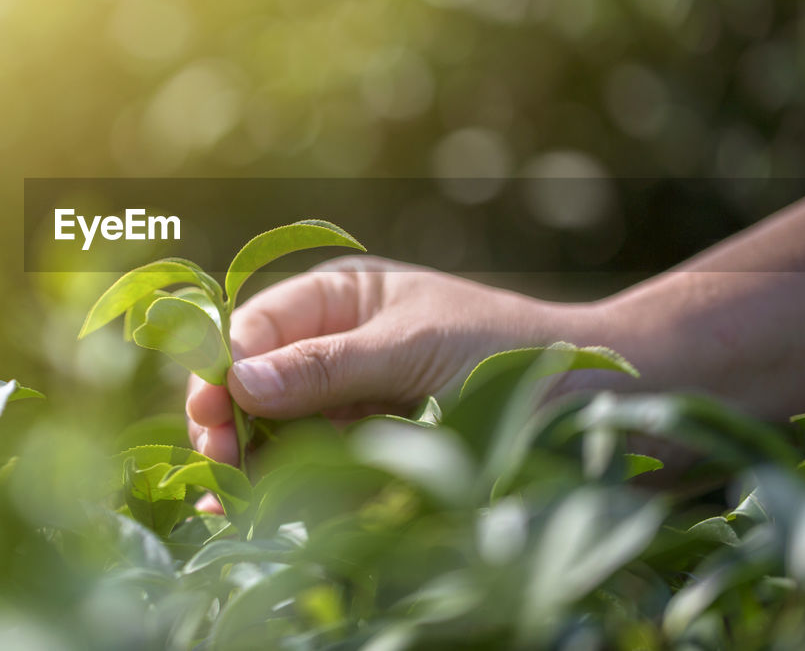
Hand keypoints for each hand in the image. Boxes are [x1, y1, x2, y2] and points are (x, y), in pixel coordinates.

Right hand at [187, 256, 594, 465]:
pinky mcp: (371, 449)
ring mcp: (352, 400)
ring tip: (227, 493)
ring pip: (279, 428)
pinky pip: (315, 464)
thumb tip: (239, 380)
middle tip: (217, 457)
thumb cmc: (505, 348)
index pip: (261, 324)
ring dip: (250, 457)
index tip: (209, 406)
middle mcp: (338, 345)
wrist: (595, 398)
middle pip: (259, 380)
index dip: (225, 360)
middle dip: (231, 416)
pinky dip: (284, 484)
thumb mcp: (411, 348)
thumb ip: (327, 366)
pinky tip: (253, 506)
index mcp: (343, 298)